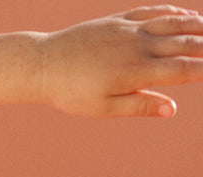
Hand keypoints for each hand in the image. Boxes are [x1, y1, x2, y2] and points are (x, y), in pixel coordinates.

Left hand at [40, 7, 202, 116]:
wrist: (44, 64)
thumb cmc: (72, 93)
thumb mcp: (105, 108)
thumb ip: (140, 106)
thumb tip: (172, 109)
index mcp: (136, 72)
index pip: (182, 70)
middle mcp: (137, 46)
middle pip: (184, 44)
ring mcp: (129, 29)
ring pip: (172, 23)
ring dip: (197, 26)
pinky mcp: (118, 20)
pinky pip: (152, 12)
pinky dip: (172, 13)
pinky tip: (186, 16)